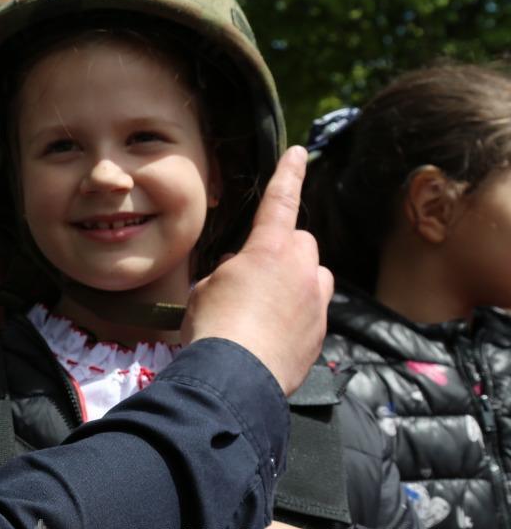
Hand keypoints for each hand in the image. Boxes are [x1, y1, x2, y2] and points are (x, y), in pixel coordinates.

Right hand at [182, 146, 333, 393]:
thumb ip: (230, 272)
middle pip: (300, 244)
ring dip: (294, 283)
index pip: (280, 200)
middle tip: (251, 277)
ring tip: (262, 308)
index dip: (288, 174)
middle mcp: (302, 269)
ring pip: (312, 277)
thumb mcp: (207, 288)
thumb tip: (240, 276)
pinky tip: (268, 336)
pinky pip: (310, 312)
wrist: (236, 376)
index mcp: (269, 249)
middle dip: (281, 253)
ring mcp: (316, 302)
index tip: (298, 151)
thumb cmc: (214, 326)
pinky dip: (294, 317)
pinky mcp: (320, 332)